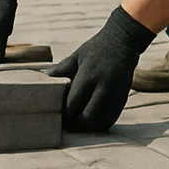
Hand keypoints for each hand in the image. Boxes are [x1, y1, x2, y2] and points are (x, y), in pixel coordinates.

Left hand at [48, 6, 155, 130]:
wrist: (123, 41)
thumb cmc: (97, 48)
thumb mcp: (77, 55)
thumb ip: (61, 68)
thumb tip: (45, 76)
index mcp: (88, 76)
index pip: (73, 104)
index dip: (65, 114)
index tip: (59, 114)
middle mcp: (103, 86)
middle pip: (88, 117)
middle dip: (76, 124)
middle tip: (68, 124)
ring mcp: (116, 92)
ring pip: (102, 121)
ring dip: (90, 126)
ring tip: (80, 123)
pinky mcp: (124, 96)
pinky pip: (112, 117)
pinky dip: (102, 123)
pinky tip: (94, 120)